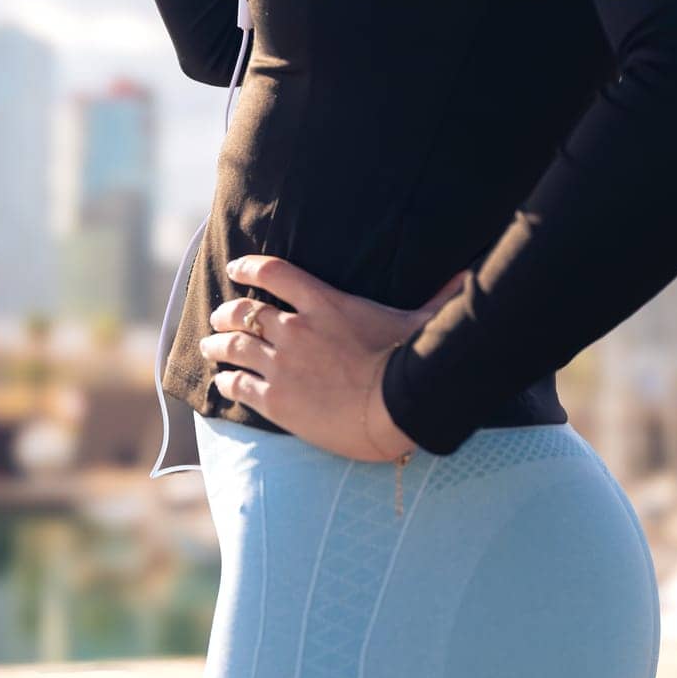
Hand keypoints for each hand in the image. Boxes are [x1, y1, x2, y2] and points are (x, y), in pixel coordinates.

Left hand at [198, 256, 468, 460]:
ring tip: (209, 346)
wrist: (394, 410)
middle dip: (226, 312)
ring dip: (217, 344)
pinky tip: (223, 382)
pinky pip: (238, 384)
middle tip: (220, 317)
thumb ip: (438, 296)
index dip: (249, 267)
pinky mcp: (276, 400)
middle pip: (243, 311)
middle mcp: (295, 328)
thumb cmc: (409, 362)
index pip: (273, 272)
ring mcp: (282, 364)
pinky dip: (227, 380)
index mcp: (324, 302)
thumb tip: (467, 275)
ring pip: (232, 346)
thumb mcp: (420, 320)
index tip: (238, 268)